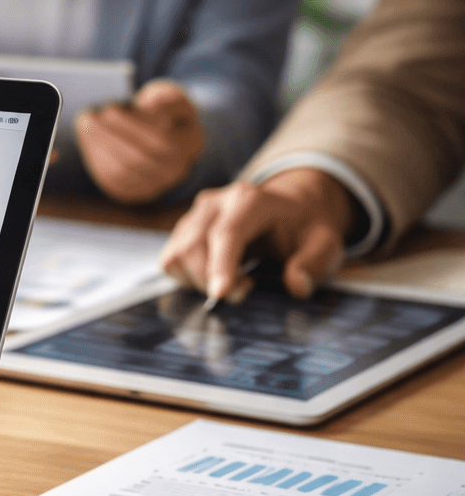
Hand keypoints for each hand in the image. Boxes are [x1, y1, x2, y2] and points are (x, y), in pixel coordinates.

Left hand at [77, 79, 205, 202]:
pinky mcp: (133, 192)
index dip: (132, 126)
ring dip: (98, 147)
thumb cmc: (166, 111)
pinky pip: (112, 181)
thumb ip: (163, 100)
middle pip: (138, 159)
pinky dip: (96, 159)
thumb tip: (145, 108)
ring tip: (84, 124)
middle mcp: (174, 172)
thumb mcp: (171, 97)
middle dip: (109, 136)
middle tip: (88, 116)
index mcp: (189, 146)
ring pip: (122, 173)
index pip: (160, 142)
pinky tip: (87, 139)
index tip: (109, 108)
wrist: (165, 136)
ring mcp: (153, 185)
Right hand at [159, 168, 353, 301]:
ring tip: (231, 281)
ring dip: (198, 281)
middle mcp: (216, 202)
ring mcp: (195, 214)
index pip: (226, 233)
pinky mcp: (183, 229)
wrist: (287, 211)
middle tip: (243, 291)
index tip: (220, 296)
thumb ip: (315, 262)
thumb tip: (296, 285)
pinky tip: (214, 275)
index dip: (220, 266)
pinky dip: (187, 277)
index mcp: (250, 199)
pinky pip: (170, 261)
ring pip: (176, 256)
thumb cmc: (304, 229)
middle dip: (211, 281)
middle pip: (193, 248)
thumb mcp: (325, 243)